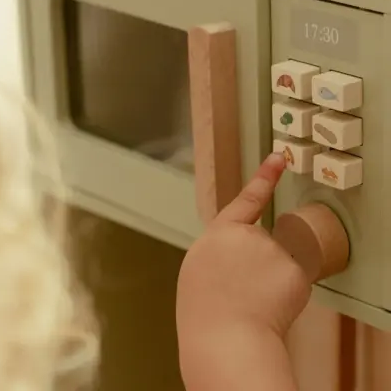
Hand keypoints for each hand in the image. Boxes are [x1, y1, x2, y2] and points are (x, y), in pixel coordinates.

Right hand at [176, 152, 310, 390]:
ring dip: (272, 278)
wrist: (223, 341)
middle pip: (264, 243)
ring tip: (254, 300)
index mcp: (218, 234)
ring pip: (281, 260)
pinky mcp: (295, 268)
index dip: (264, 177)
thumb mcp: (201, 268)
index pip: (246, 199)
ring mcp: (271, 250)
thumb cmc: (206, 310)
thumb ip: (223, 249)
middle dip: (259, 264)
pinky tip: (270, 305)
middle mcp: (246, 235)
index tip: (279, 158)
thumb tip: (243, 248)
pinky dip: (286, 291)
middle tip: (244, 290)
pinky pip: (296, 276)